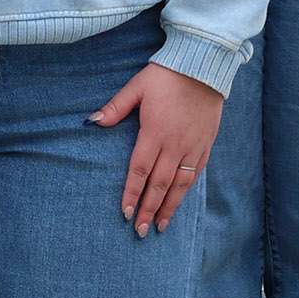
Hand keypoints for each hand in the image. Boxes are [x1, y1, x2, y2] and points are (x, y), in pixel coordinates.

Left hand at [93, 61, 223, 237]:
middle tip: (139, 231)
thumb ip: (115, 108)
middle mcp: (175, 144)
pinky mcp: (206, 145)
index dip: (131, 192)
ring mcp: (192, 147)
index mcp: (154, 132)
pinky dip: (186, 192)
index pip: (140, 170)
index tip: (124, 212)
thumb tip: (92, 122)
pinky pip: (195, 174)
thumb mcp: (136, 87)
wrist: (203, 66)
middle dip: (148, 209)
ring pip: (179, 185)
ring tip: (160, 227)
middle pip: (159, 184)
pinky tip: (179, 202)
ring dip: (168, 207)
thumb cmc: (165, 75)